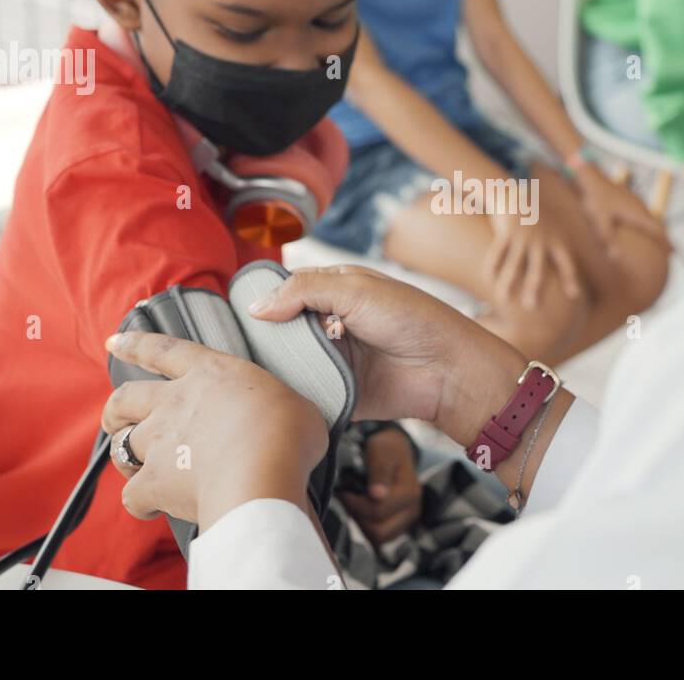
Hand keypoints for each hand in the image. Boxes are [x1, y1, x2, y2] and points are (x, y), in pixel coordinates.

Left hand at [102, 333, 328, 532]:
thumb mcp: (293, 404)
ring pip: (121, 443)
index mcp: (210, 373)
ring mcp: (160, 441)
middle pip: (126, 396)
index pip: (164, 350)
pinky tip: (152, 507)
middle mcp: (175, 402)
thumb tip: (287, 424)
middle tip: (117, 418)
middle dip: (117, 408)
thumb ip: (276, 408)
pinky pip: (134, 494)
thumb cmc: (285, 435)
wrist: (262, 474)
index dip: (137, 344)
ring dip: (123, 454)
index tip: (116, 342)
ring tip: (132, 465)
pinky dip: (140, 502)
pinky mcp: (155, 481)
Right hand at [248, 265, 528, 446]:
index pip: (286, 290)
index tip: (236, 312)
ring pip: (288, 362)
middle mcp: (330, 324)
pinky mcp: (336, 392)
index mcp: (335, 291)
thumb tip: (257, 306)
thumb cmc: (413, 320)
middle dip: (264, 337)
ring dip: (275, 365)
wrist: (446, 370)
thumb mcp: (357, 290)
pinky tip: (271, 392)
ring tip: (251, 369)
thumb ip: (305, 290)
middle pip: (281, 329)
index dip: (263, 299)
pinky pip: (304, 392)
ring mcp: (332, 359)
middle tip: (241, 345)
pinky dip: (290, 392)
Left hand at [338, 428, 421, 544]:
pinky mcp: (399, 525)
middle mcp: (412, 510)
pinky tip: (359, 512)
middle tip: (346, 499)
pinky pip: (380, 538)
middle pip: (379, 531)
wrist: (394, 449)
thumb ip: (380, 472)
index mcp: (409, 493)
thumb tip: (377, 496)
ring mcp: (407, 520)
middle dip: (358, 517)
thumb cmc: (385, 448)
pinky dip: (367, 528)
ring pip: (379, 538)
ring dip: (361, 524)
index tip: (342, 491)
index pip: (378, 511)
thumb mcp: (382, 453)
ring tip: (352, 505)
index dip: (355, 504)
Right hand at [485, 212, 580, 308]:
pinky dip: (491, 267)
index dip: (570, 279)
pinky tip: (488, 279)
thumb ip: (560, 249)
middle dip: (533, 290)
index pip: (566, 263)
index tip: (573, 295)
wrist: (518, 194)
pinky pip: (497, 253)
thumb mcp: (556, 228)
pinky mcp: (506, 233)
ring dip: (507, 284)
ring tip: (503, 299)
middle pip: (537, 270)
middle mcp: (541, 240)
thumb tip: (568, 270)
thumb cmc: (538, 217)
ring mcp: (522, 237)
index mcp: (557, 240)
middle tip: (531, 308)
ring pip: (513, 265)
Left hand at [571, 165, 670, 258]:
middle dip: (663, 238)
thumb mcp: (600, 222)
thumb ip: (608, 240)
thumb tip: (615, 258)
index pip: (657, 230)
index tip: (674, 252)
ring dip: (655, 229)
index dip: (666, 242)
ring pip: (649, 218)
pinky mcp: (627, 198)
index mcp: (636, 214)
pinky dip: (646, 222)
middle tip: (671, 251)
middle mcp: (639, 207)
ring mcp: (634, 201)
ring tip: (659, 240)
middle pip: (656, 225)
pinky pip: (642, 213)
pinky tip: (640, 225)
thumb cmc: (595, 199)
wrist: (591, 178)